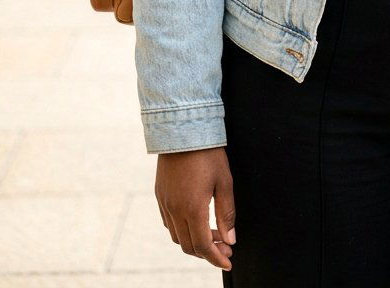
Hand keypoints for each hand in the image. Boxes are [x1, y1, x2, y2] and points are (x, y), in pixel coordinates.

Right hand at [155, 146, 235, 270]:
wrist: (182, 129)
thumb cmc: (208, 153)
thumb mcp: (224, 181)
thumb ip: (227, 212)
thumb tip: (230, 239)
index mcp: (192, 208)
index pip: (203, 246)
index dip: (216, 258)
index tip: (229, 261)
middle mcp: (174, 209)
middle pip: (189, 246)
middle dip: (208, 252)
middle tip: (225, 247)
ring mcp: (164, 203)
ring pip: (177, 236)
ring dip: (194, 242)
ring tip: (213, 236)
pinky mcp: (159, 195)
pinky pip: (168, 223)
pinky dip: (182, 230)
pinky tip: (196, 222)